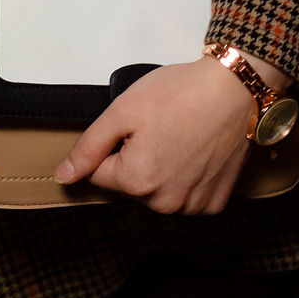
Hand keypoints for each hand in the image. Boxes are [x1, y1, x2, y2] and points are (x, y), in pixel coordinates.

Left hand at [55, 48, 289, 213]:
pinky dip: (185, 178)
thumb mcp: (123, 111)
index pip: (99, 173)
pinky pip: (185, 196)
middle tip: (157, 127)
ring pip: (157, 192)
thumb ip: (89, 147)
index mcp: (137, 181)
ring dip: (160, 170)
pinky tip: (195, 152)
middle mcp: (165, 204)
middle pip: (130, 184)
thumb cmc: (179, 94)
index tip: (134, 126)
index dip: (111, 144)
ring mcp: (193, 207)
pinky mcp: (215, 203)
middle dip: (134, 158)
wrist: (234, 90)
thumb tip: (64, 177)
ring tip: (178, 137)